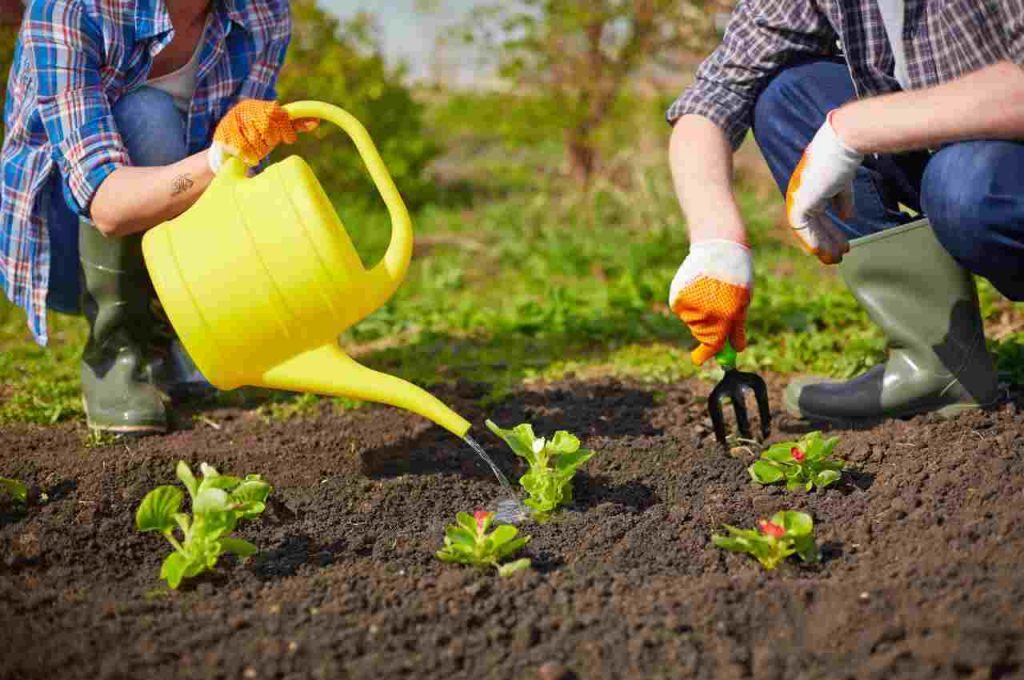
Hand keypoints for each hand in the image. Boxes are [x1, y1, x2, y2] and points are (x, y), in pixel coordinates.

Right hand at [209, 99, 317, 172]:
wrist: (228, 143)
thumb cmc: (258, 136)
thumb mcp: (277, 128)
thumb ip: (294, 124)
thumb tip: (315, 121)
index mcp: (259, 106)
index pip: (279, 114)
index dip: (285, 129)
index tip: (287, 138)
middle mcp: (245, 109)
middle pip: (268, 129)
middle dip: (270, 140)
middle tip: (267, 143)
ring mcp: (233, 120)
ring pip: (256, 141)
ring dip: (259, 150)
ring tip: (255, 149)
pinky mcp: (223, 134)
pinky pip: (243, 149)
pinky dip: (249, 156)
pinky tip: (248, 157)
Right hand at [669, 240, 752, 364]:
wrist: (719, 247)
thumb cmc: (736, 276)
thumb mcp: (743, 302)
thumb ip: (737, 327)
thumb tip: (736, 350)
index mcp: (728, 315)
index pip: (714, 343)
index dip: (706, 353)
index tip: (698, 360)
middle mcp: (709, 312)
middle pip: (702, 334)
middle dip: (706, 331)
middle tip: (712, 314)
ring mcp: (691, 305)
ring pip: (692, 322)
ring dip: (699, 315)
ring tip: (709, 292)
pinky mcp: (678, 298)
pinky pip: (683, 311)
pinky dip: (689, 304)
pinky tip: (697, 288)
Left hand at [785, 110, 862, 263]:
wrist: (845, 143)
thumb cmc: (846, 156)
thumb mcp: (843, 183)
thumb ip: (842, 200)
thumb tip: (847, 218)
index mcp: (809, 186)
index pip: (816, 215)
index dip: (830, 231)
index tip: (845, 245)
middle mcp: (800, 192)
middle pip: (812, 224)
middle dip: (827, 241)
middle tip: (838, 257)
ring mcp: (798, 196)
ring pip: (807, 228)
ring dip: (822, 245)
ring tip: (835, 259)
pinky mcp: (799, 200)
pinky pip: (802, 226)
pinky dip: (812, 239)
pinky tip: (823, 252)